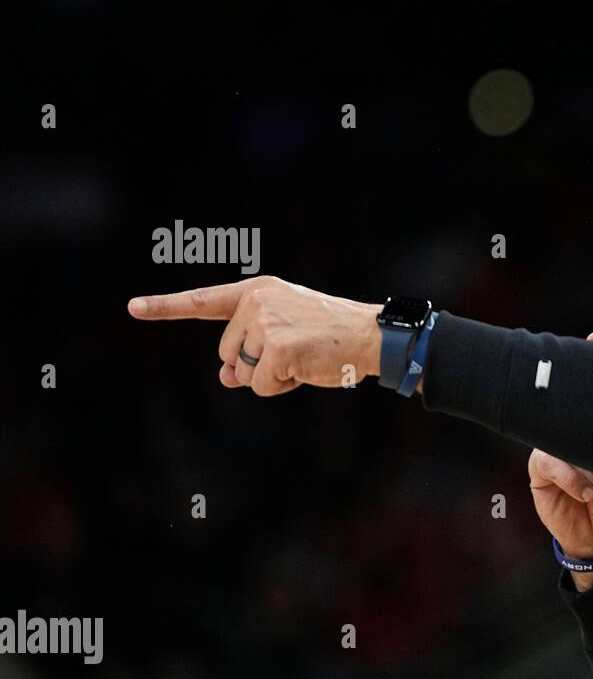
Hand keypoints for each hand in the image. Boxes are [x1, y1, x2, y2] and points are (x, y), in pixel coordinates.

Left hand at [127, 276, 382, 395]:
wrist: (371, 336)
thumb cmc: (331, 336)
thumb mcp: (286, 335)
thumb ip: (249, 350)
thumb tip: (225, 377)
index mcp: (258, 291)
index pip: (203, 301)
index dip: (165, 307)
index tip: (133, 308)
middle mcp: (256, 302)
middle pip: (228, 354)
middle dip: (256, 364)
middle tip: (296, 353)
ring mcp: (265, 324)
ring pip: (243, 373)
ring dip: (271, 377)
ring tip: (304, 359)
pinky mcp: (278, 349)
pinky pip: (262, 386)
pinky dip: (283, 387)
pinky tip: (307, 369)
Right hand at [529, 332, 592, 590]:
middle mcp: (572, 435)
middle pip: (568, 404)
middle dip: (572, 383)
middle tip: (582, 368)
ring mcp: (554, 450)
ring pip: (565, 441)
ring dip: (588, 465)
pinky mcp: (540, 469)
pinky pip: (552, 463)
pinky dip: (573, 479)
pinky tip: (587, 493)